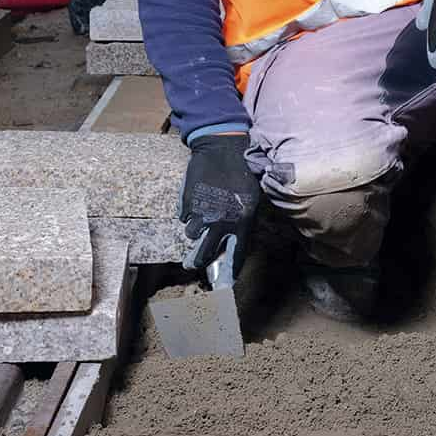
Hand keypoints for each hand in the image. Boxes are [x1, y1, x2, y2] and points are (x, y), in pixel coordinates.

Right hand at [179, 132, 260, 271]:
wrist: (222, 147)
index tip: (223, 288)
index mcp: (242, 222)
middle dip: (197, 261)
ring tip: (199, 216)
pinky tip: (195, 200)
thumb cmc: (242, 172)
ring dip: (194, 229)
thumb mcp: (251, 199)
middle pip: (204, 254)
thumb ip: (243, 222)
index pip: (235, 256)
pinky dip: (188, 212)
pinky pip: (184, 216)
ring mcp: (202, 212)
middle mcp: (221, 222)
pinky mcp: (187, 202)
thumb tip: (233, 242)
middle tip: (191, 264)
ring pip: (191, 234)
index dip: (228, 274)